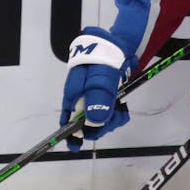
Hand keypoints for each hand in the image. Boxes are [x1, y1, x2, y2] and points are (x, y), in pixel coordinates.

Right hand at [60, 27, 135, 150]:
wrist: (119, 44)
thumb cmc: (104, 59)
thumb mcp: (101, 78)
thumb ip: (97, 98)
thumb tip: (94, 121)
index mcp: (73, 95)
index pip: (67, 121)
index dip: (71, 135)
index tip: (76, 146)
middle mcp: (81, 100)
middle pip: (86, 124)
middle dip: (100, 126)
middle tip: (115, 117)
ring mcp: (94, 99)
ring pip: (99, 120)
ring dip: (111, 120)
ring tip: (121, 111)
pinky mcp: (106, 98)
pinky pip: (110, 114)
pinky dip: (117, 115)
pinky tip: (123, 109)